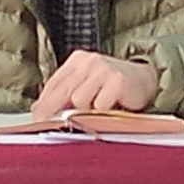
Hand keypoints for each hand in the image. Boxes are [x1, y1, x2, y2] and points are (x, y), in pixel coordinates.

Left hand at [31, 50, 157, 118]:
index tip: (38, 118)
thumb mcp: (86, 83)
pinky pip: (99, 106)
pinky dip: (103, 112)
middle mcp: (89, 61)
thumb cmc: (112, 85)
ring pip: (80, 100)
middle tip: (52, 124)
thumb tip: (39, 110)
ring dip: (87, 110)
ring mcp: (103, 69)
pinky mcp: (117, 80)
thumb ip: (65, 93)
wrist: (145, 79)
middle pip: (63, 91)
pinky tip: (111, 107)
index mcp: (78, 60)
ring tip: (98, 108)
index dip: (44, 103)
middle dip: (55, 111)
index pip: (54, 83)